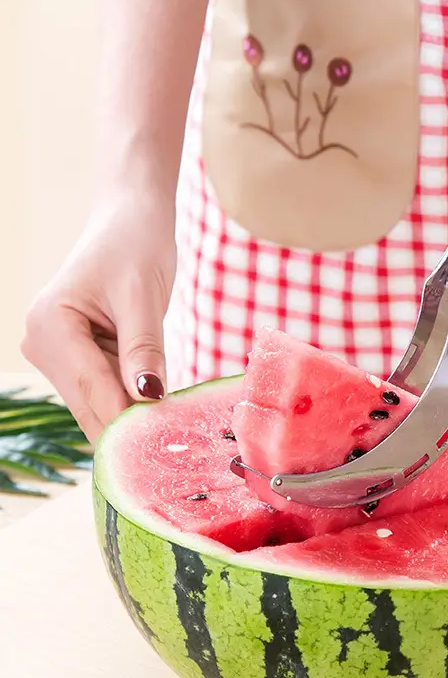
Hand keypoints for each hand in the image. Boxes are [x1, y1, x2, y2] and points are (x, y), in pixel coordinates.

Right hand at [22, 194, 176, 443]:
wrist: (129, 222)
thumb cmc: (136, 247)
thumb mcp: (143, 297)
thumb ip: (143, 349)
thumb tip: (149, 399)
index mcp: (50, 326)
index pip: (93, 389)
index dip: (128, 422)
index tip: (162, 449)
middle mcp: (43, 345)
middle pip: (91, 406)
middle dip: (131, 429)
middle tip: (174, 455)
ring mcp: (58, 356)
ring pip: (99, 406)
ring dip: (134, 422)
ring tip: (174, 440)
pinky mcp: (78, 360)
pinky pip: (107, 394)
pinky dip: (133, 406)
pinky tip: (162, 418)